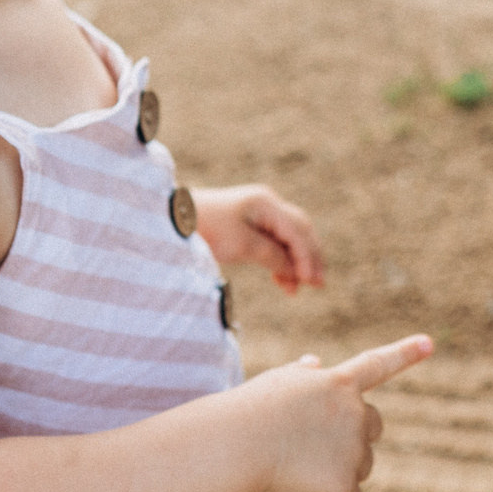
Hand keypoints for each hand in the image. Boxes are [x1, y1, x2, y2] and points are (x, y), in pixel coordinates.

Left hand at [186, 185, 324, 292]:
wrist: (174, 219)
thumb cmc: (207, 230)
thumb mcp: (242, 245)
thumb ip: (273, 256)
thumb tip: (296, 270)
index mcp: (266, 203)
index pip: (298, 231)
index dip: (308, 257)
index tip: (312, 282)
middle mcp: (267, 203)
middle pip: (300, 230)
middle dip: (309, 258)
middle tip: (318, 284)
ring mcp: (258, 211)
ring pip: (289, 237)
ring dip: (296, 261)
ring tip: (297, 288)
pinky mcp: (248, 223)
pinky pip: (274, 240)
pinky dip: (281, 259)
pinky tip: (282, 281)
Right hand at [249, 336, 434, 491]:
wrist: (237, 443)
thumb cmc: (248, 413)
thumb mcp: (276, 384)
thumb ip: (302, 376)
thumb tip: (316, 363)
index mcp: (338, 383)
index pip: (377, 364)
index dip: (404, 353)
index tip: (429, 342)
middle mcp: (356, 412)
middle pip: (373, 429)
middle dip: (353, 438)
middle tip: (312, 445)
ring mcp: (354, 449)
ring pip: (359, 467)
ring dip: (336, 470)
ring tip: (295, 465)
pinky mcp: (345, 485)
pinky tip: (300, 490)